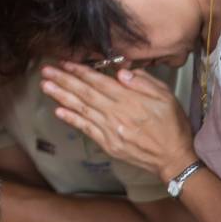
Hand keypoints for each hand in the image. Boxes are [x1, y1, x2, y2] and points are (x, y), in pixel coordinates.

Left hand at [40, 63, 194, 181]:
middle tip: (45, 70)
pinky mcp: (109, 144)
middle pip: (85, 93)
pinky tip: (58, 110)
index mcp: (129, 99)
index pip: (98, 81)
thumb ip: (143, 82)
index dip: (79, 71)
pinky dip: (72, 119)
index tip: (64, 63)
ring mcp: (111, 130)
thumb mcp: (166, 96)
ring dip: (61, 97)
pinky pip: (86, 129)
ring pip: (81, 109)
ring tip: (45, 86)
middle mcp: (117, 113)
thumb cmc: (172, 125)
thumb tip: (120, 72)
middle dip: (63, 80)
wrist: (175, 158)